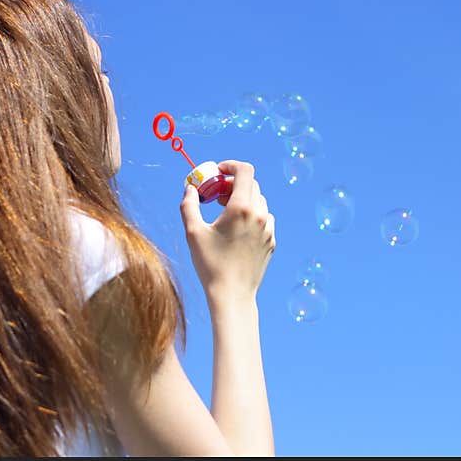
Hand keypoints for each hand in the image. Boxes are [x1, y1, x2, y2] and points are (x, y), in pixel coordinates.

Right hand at [180, 160, 275, 306]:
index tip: (217, 172)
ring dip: (243, 200)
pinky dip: (251, 216)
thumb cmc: (210, 264)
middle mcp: (259, 215)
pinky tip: (236, 231)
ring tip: (225, 213)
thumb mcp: (193, 232)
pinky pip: (264, 219)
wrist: (232, 295)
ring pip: (259, 201)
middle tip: (216, 195)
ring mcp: (268, 229)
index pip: (244, 171)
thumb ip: (189, 204)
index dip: (230, 165)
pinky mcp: (271, 242)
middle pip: (251, 184)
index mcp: (241, 208)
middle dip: (232, 184)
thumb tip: (189, 188)